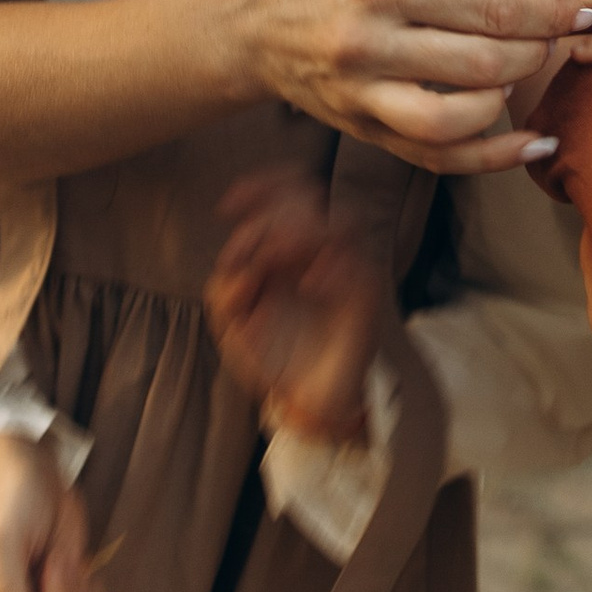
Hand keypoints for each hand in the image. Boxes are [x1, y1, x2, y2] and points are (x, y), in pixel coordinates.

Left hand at [205, 170, 385, 447]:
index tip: (226, 207)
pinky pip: (358, 265)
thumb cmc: (271, 358)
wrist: (304, 402)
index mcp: (286, 251)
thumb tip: (243, 270)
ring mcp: (347, 272)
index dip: (257, 189)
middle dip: (271, 219)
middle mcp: (318, 253)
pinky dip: (332, 268)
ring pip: (337, 223)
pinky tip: (311, 286)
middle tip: (255, 255)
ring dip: (302, 233)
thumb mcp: (231, 326)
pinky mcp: (366, 298)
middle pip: (306, 199)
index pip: (284, 194)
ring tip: (277, 258)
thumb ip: (225, 292)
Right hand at [237, 0, 588, 176]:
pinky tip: (532, 144)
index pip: (492, 5)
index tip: (581, 8)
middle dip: (538, 51)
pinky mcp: (365, 131)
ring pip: (457, 120)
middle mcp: (368, 42)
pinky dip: (492, 159)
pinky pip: (436, 158)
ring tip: (525, 73)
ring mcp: (363, 95)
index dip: (550, 12)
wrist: (262, 21)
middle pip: (483, 63)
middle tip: (558, 36)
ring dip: (510, 100)